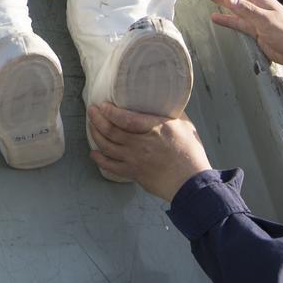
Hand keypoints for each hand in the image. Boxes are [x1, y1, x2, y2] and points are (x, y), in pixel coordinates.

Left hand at [88, 104, 210, 199]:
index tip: (102, 105)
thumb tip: (159, 98)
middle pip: (111, 131)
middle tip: (91, 110)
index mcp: (154, 129)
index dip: (110, 112)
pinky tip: (93, 152)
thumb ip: (169, 111)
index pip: (126, 119)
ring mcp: (135, 160)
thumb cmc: (190, 153)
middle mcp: (141, 145)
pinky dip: (99, 159)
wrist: (191, 183)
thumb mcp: (183, 125)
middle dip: (97, 119)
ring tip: (91, 125)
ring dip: (96, 135)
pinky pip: (111, 167)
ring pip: (108, 147)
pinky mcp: (134, 173)